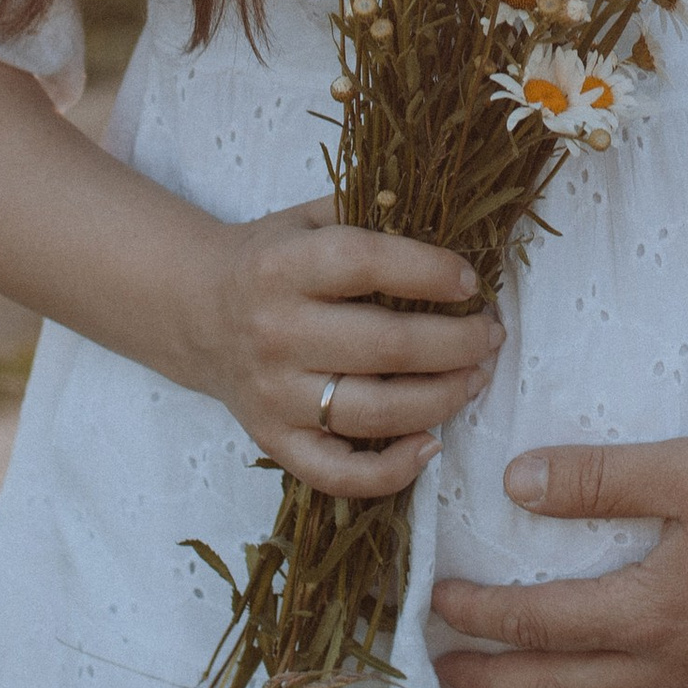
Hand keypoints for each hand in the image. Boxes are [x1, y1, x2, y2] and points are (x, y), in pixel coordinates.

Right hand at [198, 202, 501, 500]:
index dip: (430, 271)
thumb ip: (370, 213)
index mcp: (282, 267)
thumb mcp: (308, 218)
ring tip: (476, 378)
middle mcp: (275, 333)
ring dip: (442, 399)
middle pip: (387, 346)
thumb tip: (451, 225)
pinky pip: (338, 474)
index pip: (366, 264)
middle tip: (491, 334)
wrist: (196, 312)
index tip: (471, 281)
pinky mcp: (274, 441)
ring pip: (374, 411)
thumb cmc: (271, 261)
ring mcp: (273, 395)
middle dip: (458, 342)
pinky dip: (392, 471)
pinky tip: (431, 445)